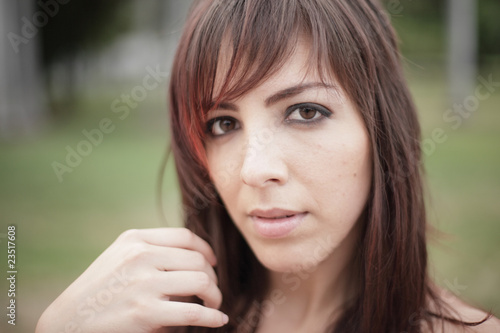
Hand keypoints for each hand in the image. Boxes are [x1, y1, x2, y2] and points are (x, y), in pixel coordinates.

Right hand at [36, 228, 227, 332]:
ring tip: (213, 304)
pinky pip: (194, 312)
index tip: (213, 263)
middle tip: (212, 292)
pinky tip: (218, 319)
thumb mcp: (119, 258)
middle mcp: (140, 256)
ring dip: (214, 295)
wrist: (67, 323)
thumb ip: (151, 251)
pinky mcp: (145, 313)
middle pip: (197, 260)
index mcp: (135, 239)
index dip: (206, 250)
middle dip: (212, 277)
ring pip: (201, 282)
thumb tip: (196, 257)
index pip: (185, 237)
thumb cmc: (99, 291)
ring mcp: (143, 284)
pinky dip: (212, 316)